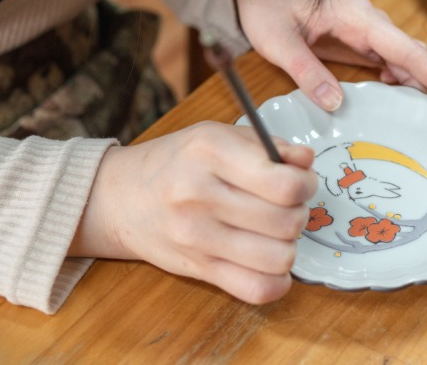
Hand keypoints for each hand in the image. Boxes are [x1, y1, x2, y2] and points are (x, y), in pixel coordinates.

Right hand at [69, 123, 316, 303]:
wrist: (120, 197)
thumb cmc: (176, 161)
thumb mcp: (217, 135)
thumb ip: (266, 146)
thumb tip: (305, 162)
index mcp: (210, 152)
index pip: (282, 184)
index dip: (305, 185)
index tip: (301, 182)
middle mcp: (200, 195)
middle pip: (285, 222)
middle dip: (299, 213)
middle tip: (287, 206)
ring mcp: (197, 237)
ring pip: (277, 259)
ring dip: (289, 247)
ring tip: (275, 232)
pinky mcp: (197, 269)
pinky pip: (255, 290)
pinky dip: (276, 281)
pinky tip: (268, 262)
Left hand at [233, 0, 426, 111]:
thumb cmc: (268, 6)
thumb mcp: (278, 41)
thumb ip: (306, 70)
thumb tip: (335, 103)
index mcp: (357, 16)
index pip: (406, 49)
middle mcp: (369, 21)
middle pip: (413, 56)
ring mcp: (365, 30)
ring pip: (403, 59)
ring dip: (420, 85)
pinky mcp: (358, 40)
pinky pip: (388, 61)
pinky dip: (400, 80)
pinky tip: (399, 100)